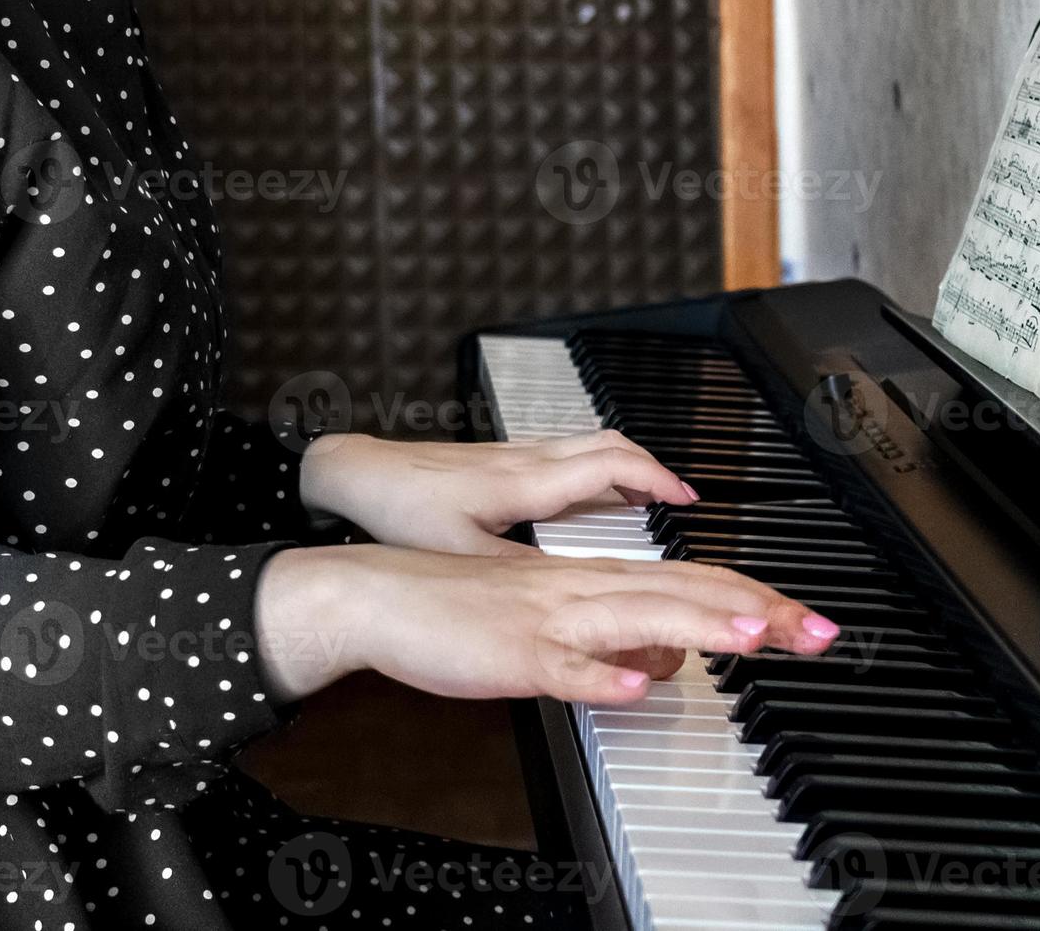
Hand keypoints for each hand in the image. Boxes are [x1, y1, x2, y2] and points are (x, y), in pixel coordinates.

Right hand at [255, 544, 840, 703]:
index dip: (758, 600)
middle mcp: (584, 589)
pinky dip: (597, 676)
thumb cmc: (464, 610)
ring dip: (700, 625)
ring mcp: (549, 619)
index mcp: (597, 581)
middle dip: (760, 611)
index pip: (696, 582)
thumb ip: (615, 639)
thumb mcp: (554, 625)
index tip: (810, 622)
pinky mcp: (512, 653)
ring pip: (637, 616)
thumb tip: (665, 661)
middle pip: (688, 593)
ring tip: (757, 636)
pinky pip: (560, 666)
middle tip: (821, 631)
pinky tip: (631, 688)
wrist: (382, 594)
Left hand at [299, 431, 699, 555]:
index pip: (610, 466)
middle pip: (610, 445)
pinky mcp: (497, 461)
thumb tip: (568, 595)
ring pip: (587, 446)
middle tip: (680, 499)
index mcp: (526, 482)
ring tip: (649, 499)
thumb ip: (519, 575)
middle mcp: (526, 459)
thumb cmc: (400, 511)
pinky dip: (595, 471)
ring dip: (626, 468)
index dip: (654, 481)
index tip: (684, 500)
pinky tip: (590, 498)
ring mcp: (512, 455)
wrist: (354, 476)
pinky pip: (565, 455)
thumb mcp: (462, 556)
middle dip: (652, 469)